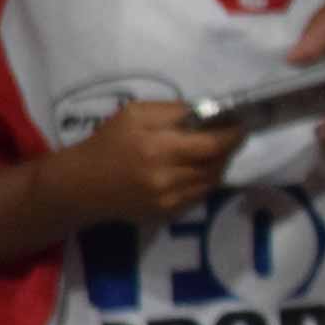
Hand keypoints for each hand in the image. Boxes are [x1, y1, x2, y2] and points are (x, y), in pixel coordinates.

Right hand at [47, 102, 243, 223]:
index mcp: (158, 147)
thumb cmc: (108, 142)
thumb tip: (207, 112)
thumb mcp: (135, 114)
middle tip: (231, 136)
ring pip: (211, 180)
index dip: (232, 135)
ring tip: (214, 151)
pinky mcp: (168, 213)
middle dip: (228, 149)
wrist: (82, 184)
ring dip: (219, 164)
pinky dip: (205, 180)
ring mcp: (169, 198)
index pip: (211, 144)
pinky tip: (198, 168)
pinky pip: (200, 195)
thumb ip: (173, 111)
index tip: (241, 125)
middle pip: (216, 163)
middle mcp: (167, 176)